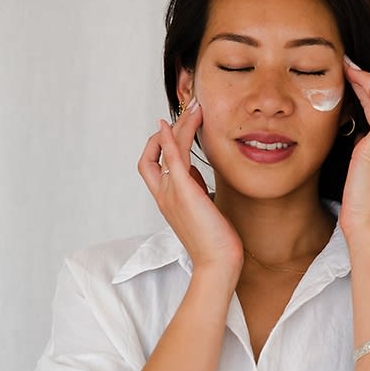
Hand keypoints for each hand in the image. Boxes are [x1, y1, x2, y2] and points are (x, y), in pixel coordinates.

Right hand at [138, 98, 243, 274]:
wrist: (218, 263)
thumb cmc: (214, 241)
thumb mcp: (202, 208)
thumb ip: (194, 188)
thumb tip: (195, 171)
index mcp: (167, 198)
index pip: (152, 164)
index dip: (158, 144)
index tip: (176, 129)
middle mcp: (164, 193)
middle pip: (155, 152)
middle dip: (171, 127)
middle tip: (191, 107)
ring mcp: (171, 192)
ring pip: (167, 148)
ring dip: (180, 124)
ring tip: (195, 106)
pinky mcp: (185, 191)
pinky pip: (171, 158)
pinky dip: (169, 138)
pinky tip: (171, 122)